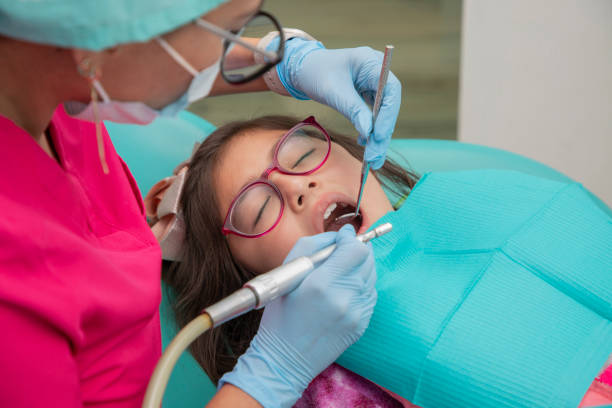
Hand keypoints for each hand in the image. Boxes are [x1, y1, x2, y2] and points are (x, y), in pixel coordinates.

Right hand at [218, 225, 376, 407]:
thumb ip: (313, 247)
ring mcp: (357, 314)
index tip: (342, 235)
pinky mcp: (362, 325)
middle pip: (368, 260)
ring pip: (371, 276)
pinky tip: (343, 289)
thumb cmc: (280, 316)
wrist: (285, 360)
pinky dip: (360, 286)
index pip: (355, 250)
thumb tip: (338, 236)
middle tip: (342, 250)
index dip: (350, 238)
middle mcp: (344, 298)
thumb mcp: (287, 274)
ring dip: (359, 267)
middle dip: (356, 250)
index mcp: (321, 284)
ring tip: (339, 271)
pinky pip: (370, 294)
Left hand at [275, 38, 400, 169]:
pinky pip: (374, 114)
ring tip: (373, 159)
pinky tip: (364, 143)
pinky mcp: (368, 94)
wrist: (302, 69)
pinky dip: (370, 130)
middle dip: (382, 132)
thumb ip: (353, 110)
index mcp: (370, 62)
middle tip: (375, 157)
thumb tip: (369, 133)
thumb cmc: (315, 73)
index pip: (391, 89)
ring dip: (378, 136)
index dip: (388, 115)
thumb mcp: (332, 92)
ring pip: (383, 113)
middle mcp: (377, 71)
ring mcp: (374, 83)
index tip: (378, 137)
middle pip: (389, 105)